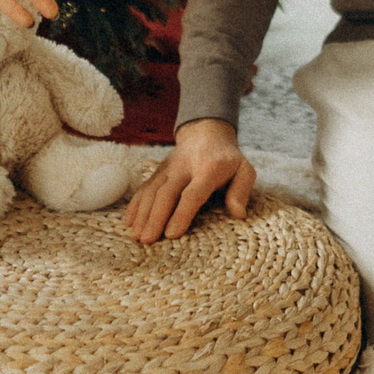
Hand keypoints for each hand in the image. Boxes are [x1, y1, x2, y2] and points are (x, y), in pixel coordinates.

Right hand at [127, 118, 255, 243]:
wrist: (206, 133)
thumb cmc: (228, 159)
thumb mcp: (244, 170)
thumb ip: (241, 191)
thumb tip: (239, 214)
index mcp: (208, 169)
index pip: (192, 193)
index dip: (181, 214)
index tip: (172, 234)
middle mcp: (184, 168)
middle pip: (166, 193)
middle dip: (155, 217)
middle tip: (148, 240)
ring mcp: (167, 169)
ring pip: (151, 191)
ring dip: (142, 214)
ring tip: (137, 237)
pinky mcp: (157, 172)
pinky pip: (143, 188)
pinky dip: (135, 205)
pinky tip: (129, 223)